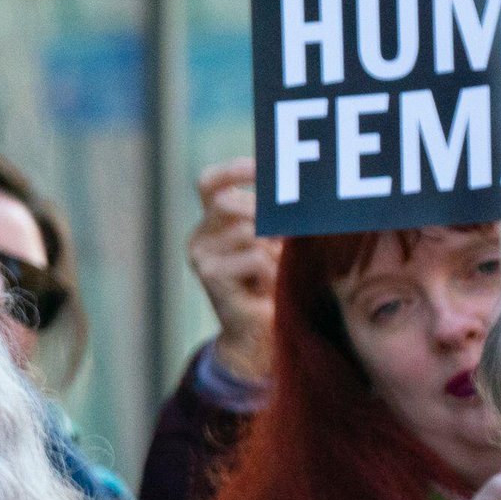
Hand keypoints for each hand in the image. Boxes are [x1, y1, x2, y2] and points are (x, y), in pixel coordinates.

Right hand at [188, 157, 280, 387]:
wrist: (257, 331)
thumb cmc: (271, 280)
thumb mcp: (274, 242)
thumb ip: (274, 217)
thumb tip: (300, 192)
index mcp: (212, 221)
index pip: (210, 183)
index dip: (233, 170)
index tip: (264, 167)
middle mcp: (200, 235)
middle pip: (225, 202)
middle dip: (262, 211)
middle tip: (286, 229)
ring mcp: (200, 256)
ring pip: (248, 231)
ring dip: (275, 248)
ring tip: (281, 268)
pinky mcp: (209, 277)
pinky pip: (253, 257)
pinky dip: (273, 270)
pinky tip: (273, 285)